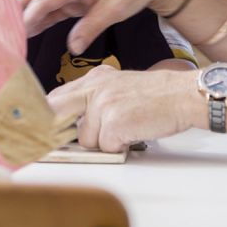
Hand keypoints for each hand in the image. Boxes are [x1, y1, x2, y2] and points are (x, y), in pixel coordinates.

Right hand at [18, 0, 186, 53]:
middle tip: (3, 38)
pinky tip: (26, 34)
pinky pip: (48, 9)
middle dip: (15, 15)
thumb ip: (92, 27)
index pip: (42, 0)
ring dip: (24, 18)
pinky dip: (37, 20)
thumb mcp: (115, 9)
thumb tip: (73, 48)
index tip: (15, 36)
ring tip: (8, 39)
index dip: (26, 17)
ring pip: (36, 2)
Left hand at [47, 65, 204, 152]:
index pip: (55, 97)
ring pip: (86, 139)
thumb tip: (72, 124)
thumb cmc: (157, 96)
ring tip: (127, 129)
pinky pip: (107, 148)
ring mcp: (103, 104)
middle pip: (55, 113)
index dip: (47, 116)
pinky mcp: (114, 122)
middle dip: (56, 130)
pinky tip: (135, 134)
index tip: (42, 128)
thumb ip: (94, 101)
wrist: (184, 95)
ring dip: (105, 142)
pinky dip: (121, 147)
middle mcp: (95, 87)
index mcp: (94, 78)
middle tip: (61, 139)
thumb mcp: (119, 87)